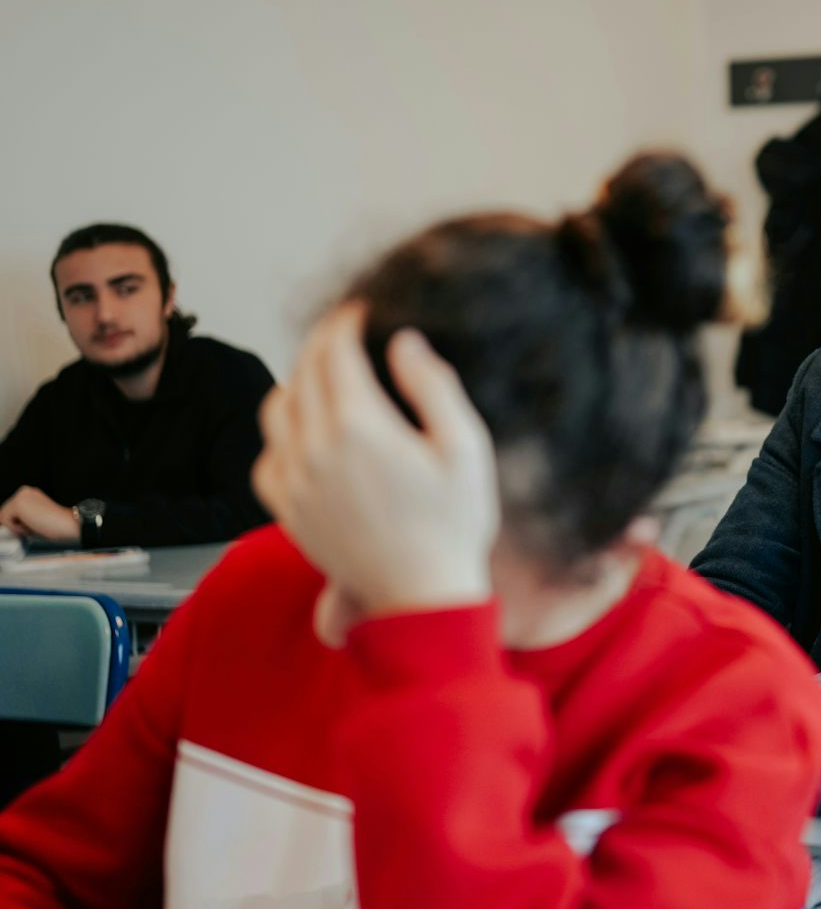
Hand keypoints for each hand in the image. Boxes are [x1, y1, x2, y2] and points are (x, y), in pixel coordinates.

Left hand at [0, 487, 78, 542]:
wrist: (66, 523)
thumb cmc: (56, 524)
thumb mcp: (36, 516)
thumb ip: (22, 516)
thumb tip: (8, 524)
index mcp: (30, 493)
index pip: (11, 510)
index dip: (17, 521)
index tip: (30, 526)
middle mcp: (24, 491)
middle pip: (5, 512)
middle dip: (15, 523)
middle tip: (33, 526)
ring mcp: (20, 496)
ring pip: (4, 516)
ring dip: (16, 526)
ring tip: (33, 525)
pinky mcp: (17, 504)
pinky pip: (5, 521)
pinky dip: (16, 528)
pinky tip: (31, 525)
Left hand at [253, 304, 499, 623]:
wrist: (421, 598)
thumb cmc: (453, 525)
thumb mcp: (466, 447)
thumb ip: (434, 386)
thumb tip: (404, 343)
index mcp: (359, 425)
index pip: (334, 350)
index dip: (346, 321)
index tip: (360, 311)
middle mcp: (314, 448)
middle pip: (304, 371)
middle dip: (323, 342)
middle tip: (345, 332)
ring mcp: (294, 481)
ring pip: (276, 407)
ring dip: (298, 380)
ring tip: (326, 376)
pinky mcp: (286, 510)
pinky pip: (266, 453)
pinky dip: (281, 431)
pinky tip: (307, 432)